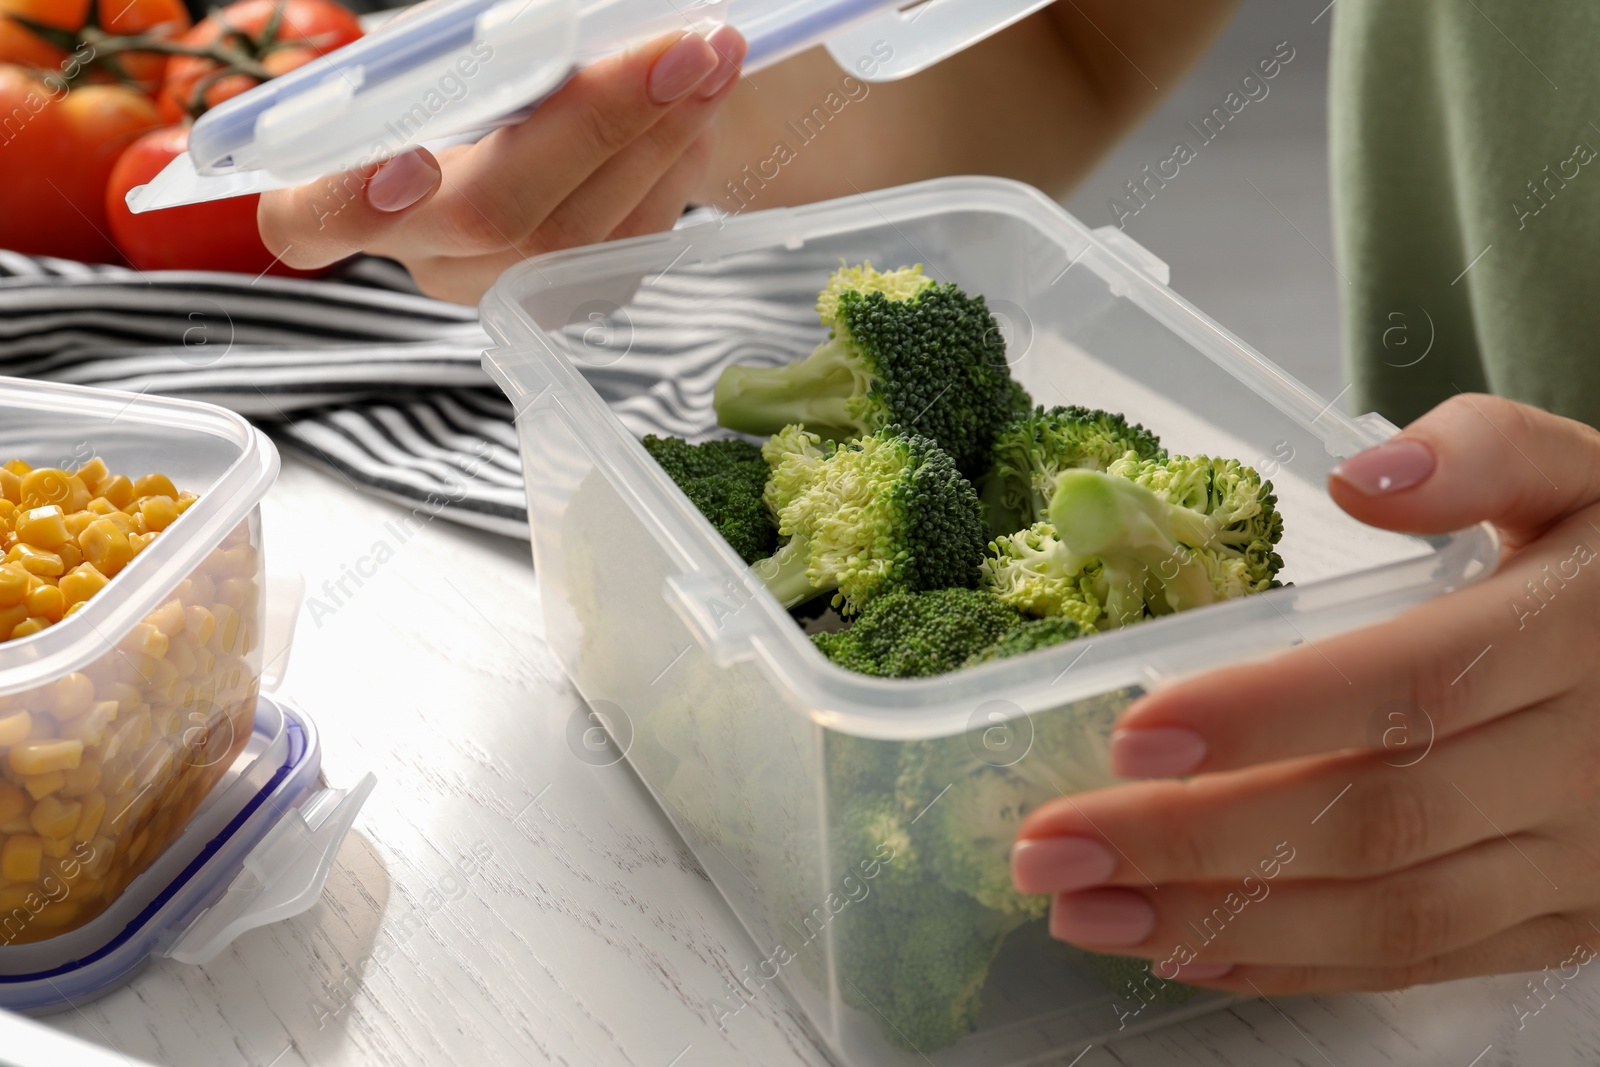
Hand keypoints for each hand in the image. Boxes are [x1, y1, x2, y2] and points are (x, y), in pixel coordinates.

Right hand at [257, 25, 745, 302]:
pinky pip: (622, 244)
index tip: (415, 157)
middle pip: (491, 214)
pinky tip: (701, 105)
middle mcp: (415, 248)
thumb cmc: (475, 58)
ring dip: (661, 138)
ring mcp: (493, 283)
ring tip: (713, 56)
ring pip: (575, 235)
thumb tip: (546, 19)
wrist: (539, 103)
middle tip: (684, 48)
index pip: (307, 219)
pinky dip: (672, 165)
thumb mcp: (449, 33)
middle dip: (597, 124)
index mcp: (340, 181)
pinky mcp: (564, 294)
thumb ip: (468, 32)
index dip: (349, 198)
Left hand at [1011, 393, 1599, 997]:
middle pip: (1377, 822)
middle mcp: (1586, 765)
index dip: (1269, 714)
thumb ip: (1482, 454)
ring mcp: (1580, 864)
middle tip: (1049, 850)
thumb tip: (1359, 474)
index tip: (1134, 732)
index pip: (1412, 684)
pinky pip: (1423, 964)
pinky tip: (1182, 950)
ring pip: (1391, 918)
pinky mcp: (1564, 927)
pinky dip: (1294, 967)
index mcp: (1578, 634)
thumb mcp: (1582, 477)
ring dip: (1220, 925)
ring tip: (1082, 914)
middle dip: (1196, 843)